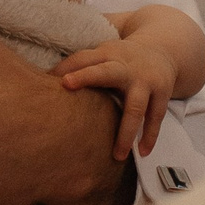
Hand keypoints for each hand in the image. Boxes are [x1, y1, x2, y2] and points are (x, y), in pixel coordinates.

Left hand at [58, 36, 177, 162]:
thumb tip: (41, 79)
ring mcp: (146, 80)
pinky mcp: (162, 93)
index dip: (68, 68)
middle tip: (67, 85)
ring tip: (117, 156)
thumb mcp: (102, 53)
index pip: (83, 59)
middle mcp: (126, 66)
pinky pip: (155, 117)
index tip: (52, 79)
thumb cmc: (121, 58)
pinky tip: (142, 152)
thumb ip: (79, 64)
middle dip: (87, 77)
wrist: (163, 49)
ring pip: (136, 107)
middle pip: (106, 72)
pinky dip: (150, 135)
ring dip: (126, 132)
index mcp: (107, 54)